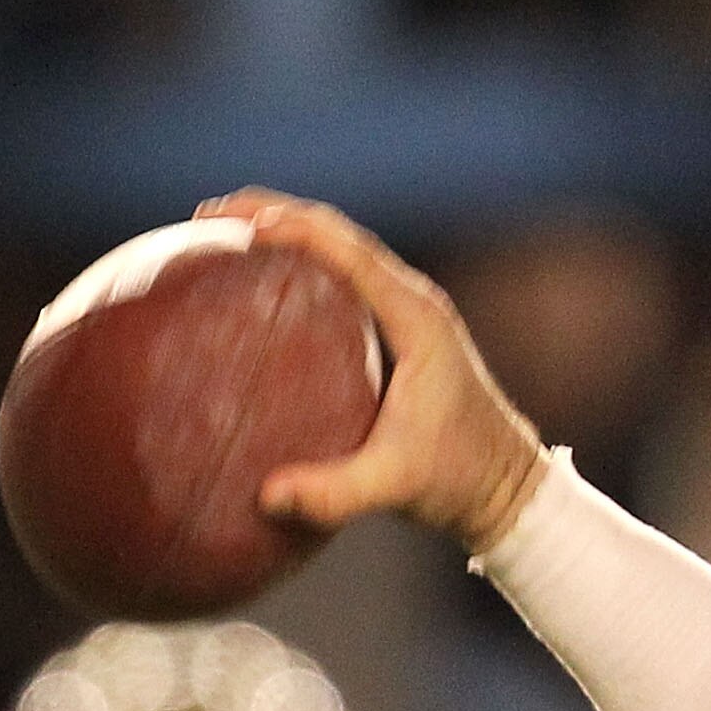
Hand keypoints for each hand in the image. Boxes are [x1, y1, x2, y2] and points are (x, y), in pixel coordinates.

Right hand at [203, 189, 548, 553]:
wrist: (505, 488)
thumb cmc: (458, 481)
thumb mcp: (396, 488)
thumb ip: (335, 494)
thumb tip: (267, 496)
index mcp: (417, 320)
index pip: (349, 253)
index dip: (292, 228)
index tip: (235, 222)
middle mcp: (413, 302)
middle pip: (338, 234)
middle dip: (273, 213)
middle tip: (205, 216)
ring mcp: (407, 312)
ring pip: (340, 249)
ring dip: (286, 230)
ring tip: (219, 231)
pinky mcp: (397, 329)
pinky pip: (343, 278)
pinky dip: (300, 263)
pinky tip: (254, 279)